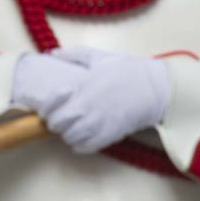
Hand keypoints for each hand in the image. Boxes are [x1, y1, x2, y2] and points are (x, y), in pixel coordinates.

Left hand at [13, 48, 171, 153]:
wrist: (153, 88)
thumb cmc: (126, 71)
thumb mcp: (99, 56)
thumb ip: (74, 54)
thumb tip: (52, 53)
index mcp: (82, 87)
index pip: (52, 106)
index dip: (46, 110)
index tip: (48, 109)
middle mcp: (87, 107)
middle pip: (57, 125)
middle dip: (56, 123)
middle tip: (61, 119)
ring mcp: (98, 123)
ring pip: (70, 138)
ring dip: (67, 134)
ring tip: (72, 128)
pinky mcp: (109, 135)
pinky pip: (85, 148)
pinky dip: (80, 145)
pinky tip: (83, 137)